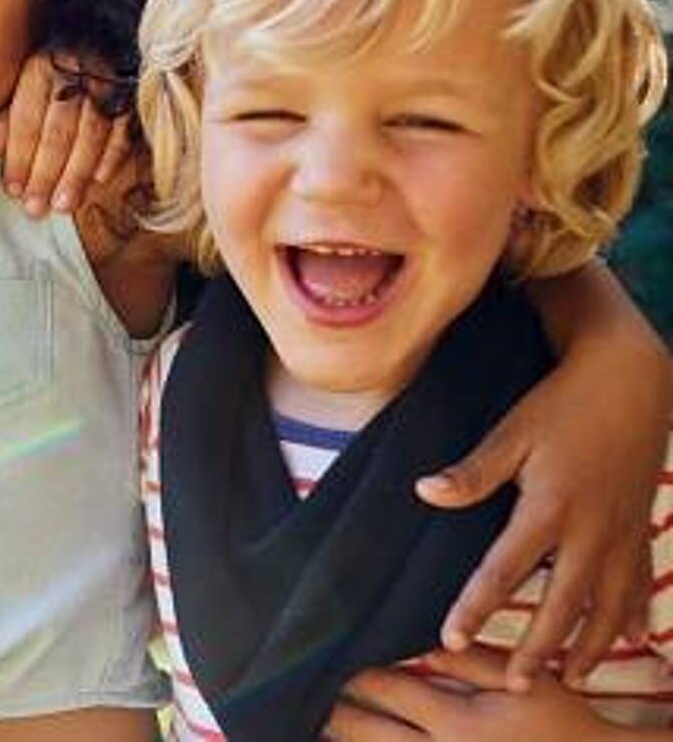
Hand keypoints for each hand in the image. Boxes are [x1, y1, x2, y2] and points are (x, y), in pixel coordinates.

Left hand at [0, 51, 130, 216]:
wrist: (99, 38)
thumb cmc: (51, 68)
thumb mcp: (21, 82)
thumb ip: (7, 115)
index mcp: (41, 65)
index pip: (28, 117)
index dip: (20, 156)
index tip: (14, 188)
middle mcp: (75, 71)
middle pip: (59, 130)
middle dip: (46, 173)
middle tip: (36, 206)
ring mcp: (106, 83)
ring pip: (92, 134)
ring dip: (76, 174)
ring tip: (63, 204)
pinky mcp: (131, 95)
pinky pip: (123, 129)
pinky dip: (112, 157)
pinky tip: (98, 182)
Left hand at [326, 648, 636, 740]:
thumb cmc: (565, 725)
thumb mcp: (525, 681)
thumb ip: (473, 660)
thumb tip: (426, 646)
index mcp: (456, 722)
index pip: (388, 692)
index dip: (358, 677)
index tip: (336, 664)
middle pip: (367, 735)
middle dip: (338, 717)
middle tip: (312, 703)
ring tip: (322, 732)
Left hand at [415, 326, 668, 690]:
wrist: (632, 382)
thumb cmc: (562, 405)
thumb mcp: (512, 433)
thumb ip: (472, 472)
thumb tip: (424, 491)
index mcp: (549, 508)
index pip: (502, 570)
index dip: (474, 606)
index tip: (449, 637)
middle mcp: (590, 531)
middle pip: (561, 605)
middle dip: (538, 649)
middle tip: (513, 685)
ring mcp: (622, 534)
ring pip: (608, 606)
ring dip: (590, 645)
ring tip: (570, 679)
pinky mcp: (640, 527)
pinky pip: (640, 583)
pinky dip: (635, 613)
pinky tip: (631, 639)